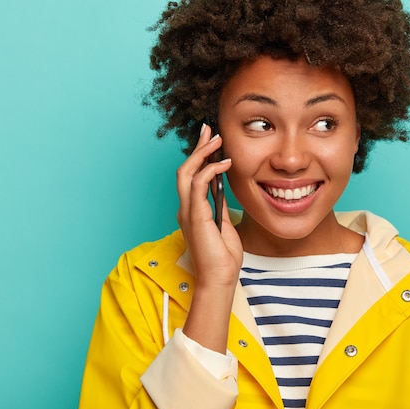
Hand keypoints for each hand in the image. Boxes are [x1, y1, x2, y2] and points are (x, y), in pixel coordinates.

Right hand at [176, 123, 241, 289]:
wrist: (220, 278)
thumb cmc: (223, 257)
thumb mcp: (224, 225)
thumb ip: (219, 207)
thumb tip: (222, 189)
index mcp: (191, 211)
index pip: (191, 177)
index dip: (200, 157)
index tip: (211, 141)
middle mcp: (185, 209)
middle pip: (185, 169)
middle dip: (197, 147)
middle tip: (209, 130)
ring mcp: (187, 212)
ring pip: (187, 172)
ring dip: (202, 153)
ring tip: (216, 139)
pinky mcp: (195, 216)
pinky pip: (198, 184)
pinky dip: (210, 170)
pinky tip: (224, 163)